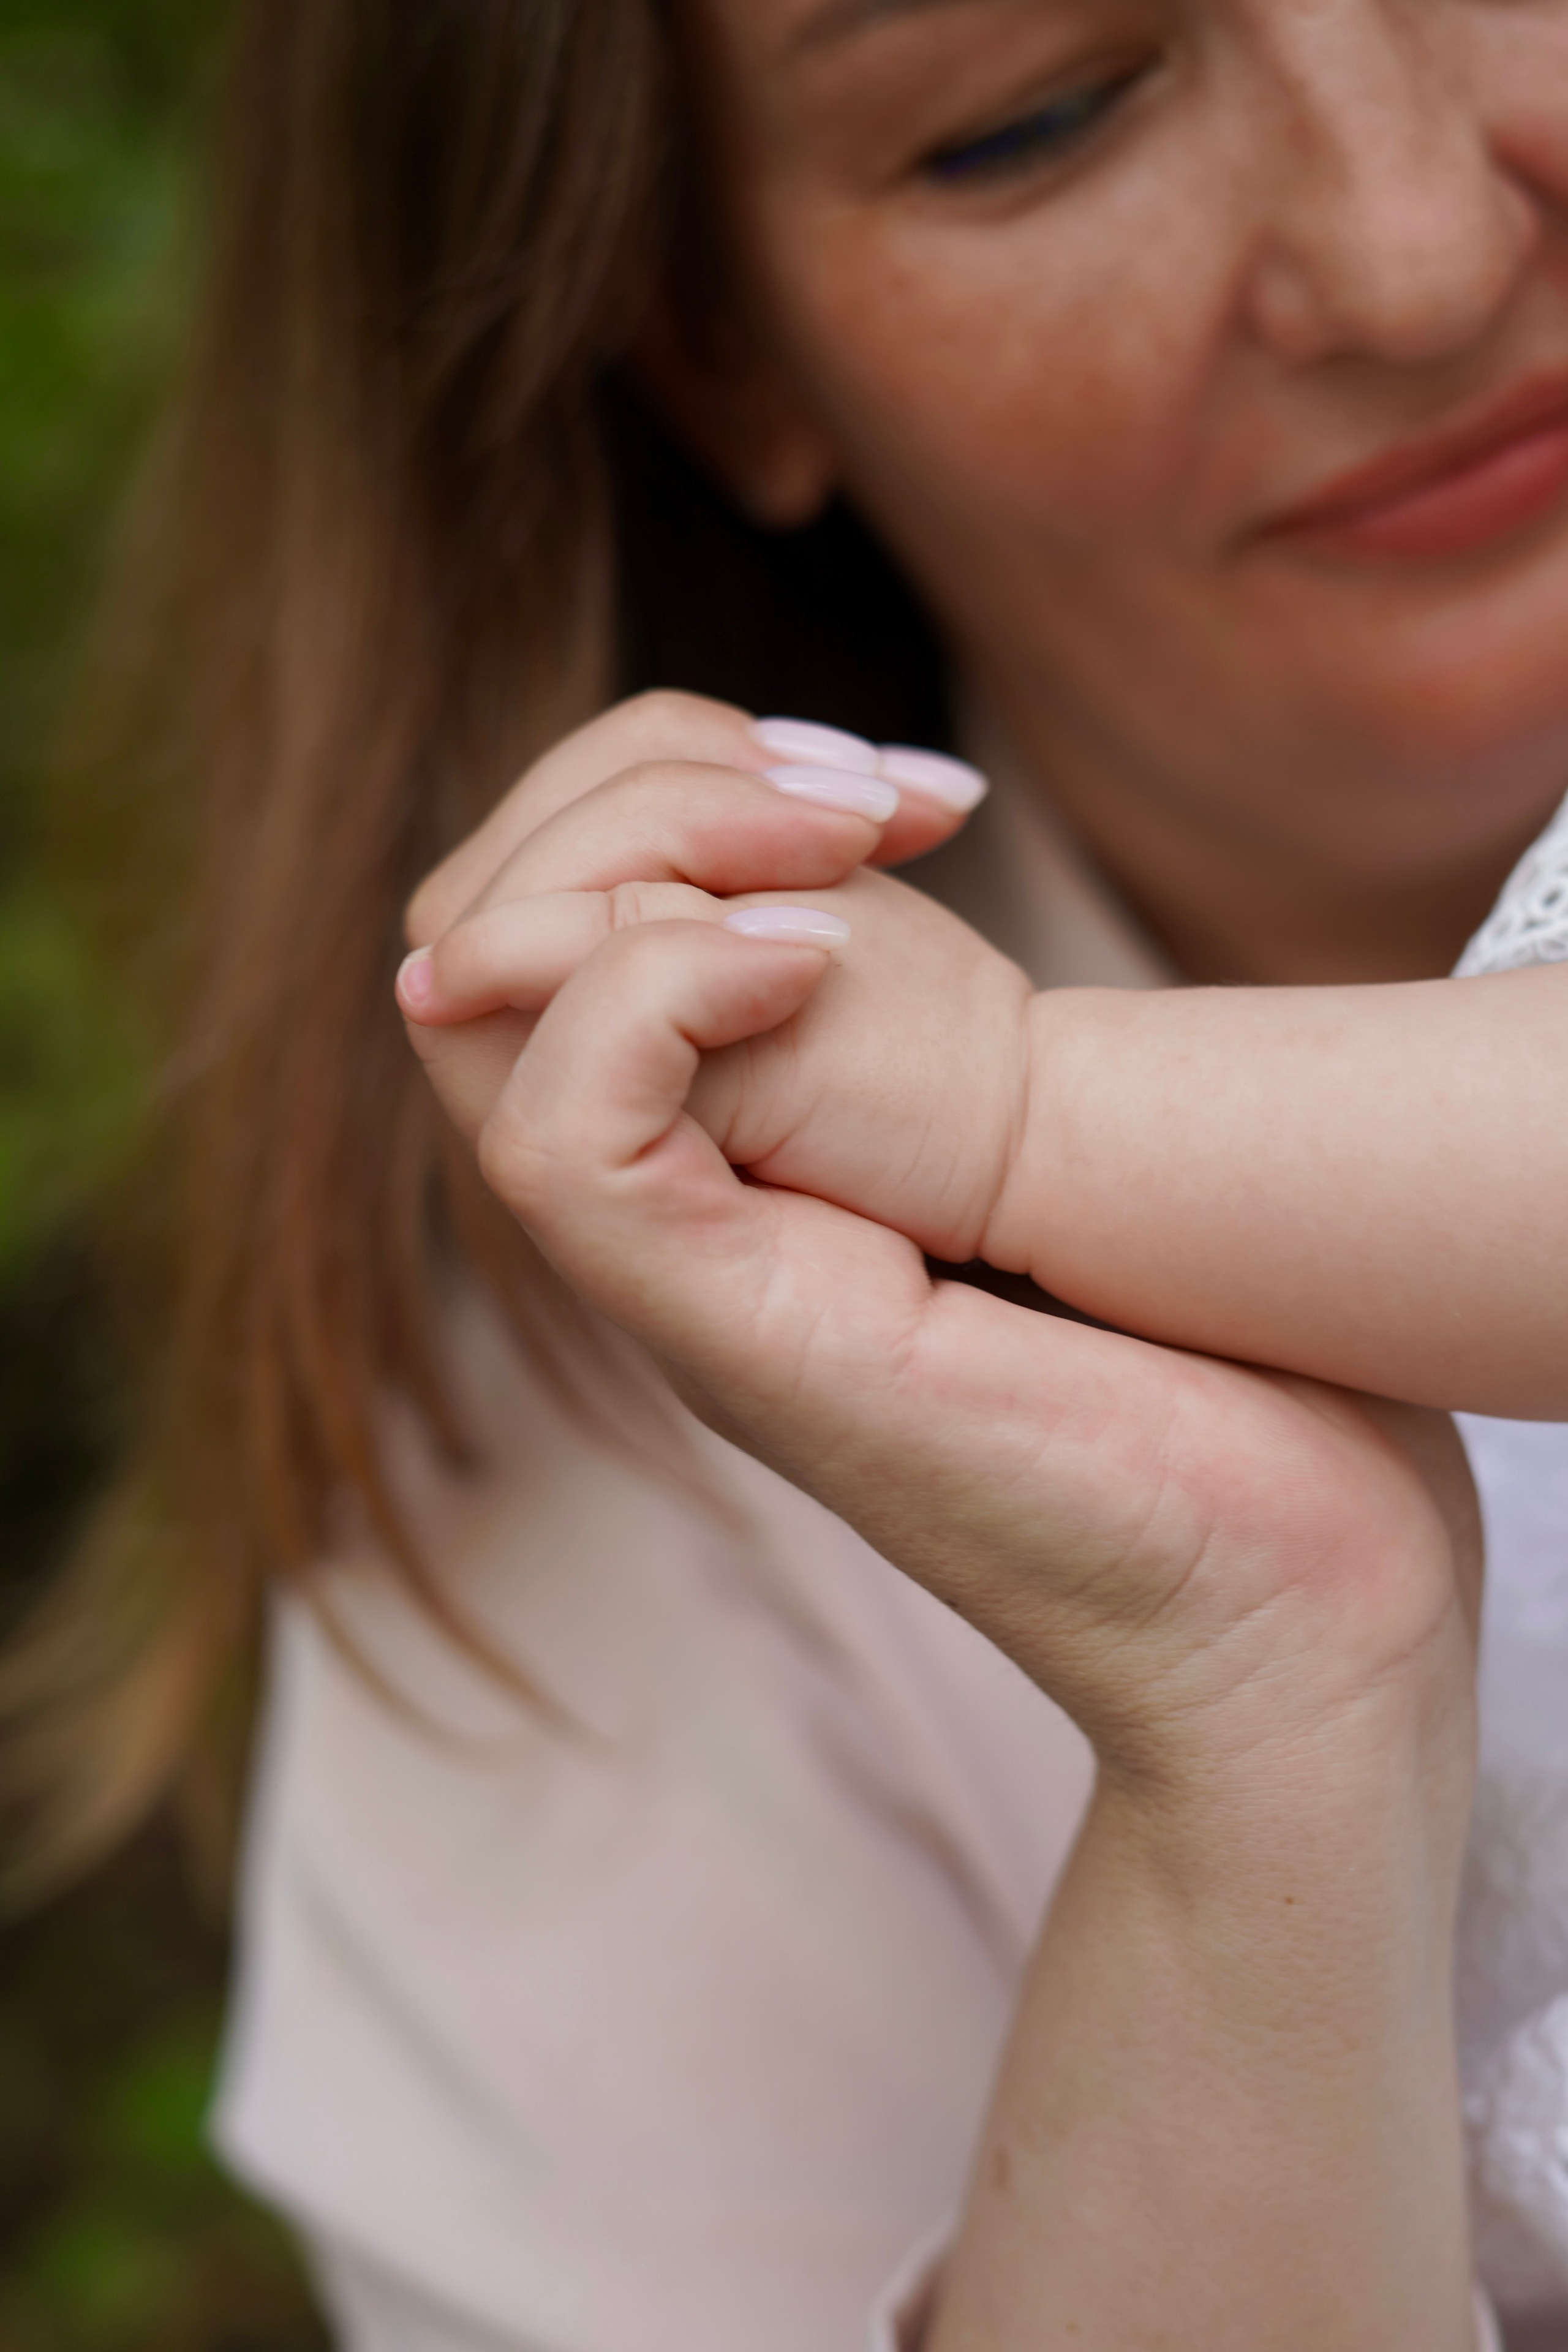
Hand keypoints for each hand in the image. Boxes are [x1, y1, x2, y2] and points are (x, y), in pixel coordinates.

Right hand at [402, 695, 1484, 2348]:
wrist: (1300, 1611)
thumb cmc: (1214, 1377)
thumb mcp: (1040, 1136)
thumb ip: (916, 1024)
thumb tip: (866, 854)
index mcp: (731, 1155)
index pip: (541, 914)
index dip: (662, 780)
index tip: (900, 791)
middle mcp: (679, 1212)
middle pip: (474, 930)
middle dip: (636, 784)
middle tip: (858, 794)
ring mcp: (690, 1285)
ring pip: (471, 1006)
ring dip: (636, 859)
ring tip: (842, 850)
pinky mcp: (742, 1344)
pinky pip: (558, 1141)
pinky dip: (648, 999)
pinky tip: (812, 962)